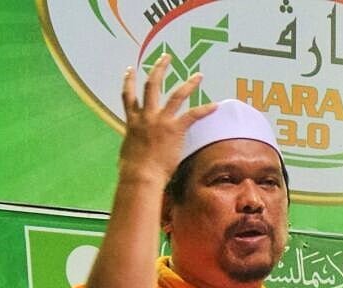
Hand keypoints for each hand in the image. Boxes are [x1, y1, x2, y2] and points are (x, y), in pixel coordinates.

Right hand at [119, 53, 216, 179]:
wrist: (140, 176)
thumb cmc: (131, 171)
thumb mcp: (127, 153)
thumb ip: (131, 146)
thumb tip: (130, 155)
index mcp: (132, 122)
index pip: (128, 96)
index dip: (128, 81)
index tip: (130, 70)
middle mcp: (146, 116)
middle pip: (151, 86)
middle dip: (159, 69)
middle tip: (166, 57)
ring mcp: (160, 121)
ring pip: (176, 95)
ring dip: (189, 84)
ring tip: (199, 75)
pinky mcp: (174, 129)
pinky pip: (192, 115)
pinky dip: (204, 109)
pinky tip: (215, 105)